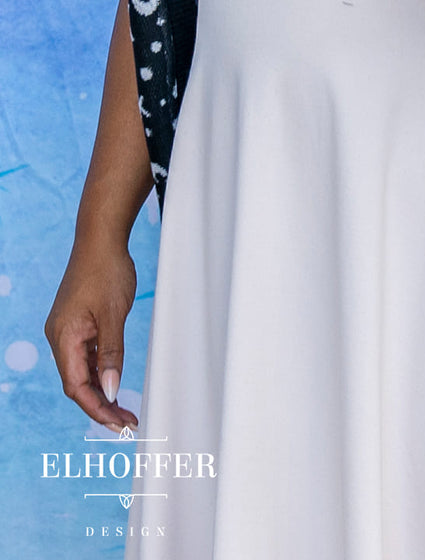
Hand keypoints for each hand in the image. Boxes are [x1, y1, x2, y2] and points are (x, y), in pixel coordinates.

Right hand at [45, 238, 139, 430]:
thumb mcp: (113, 315)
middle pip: (78, 383)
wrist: (101, 238)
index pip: (76, 386)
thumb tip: (110, 390)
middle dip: (101, 405)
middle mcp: (60, 337)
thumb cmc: (107, 271)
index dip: (96, 408)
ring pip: (82, 370)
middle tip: (126, 422)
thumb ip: (111, 354)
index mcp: (63, 338)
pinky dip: (101, 370)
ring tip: (124, 409)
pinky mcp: (78, 322)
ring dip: (102, 390)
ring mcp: (68, 330)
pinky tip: (115, 382)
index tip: (117, 424)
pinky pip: (87, 355)